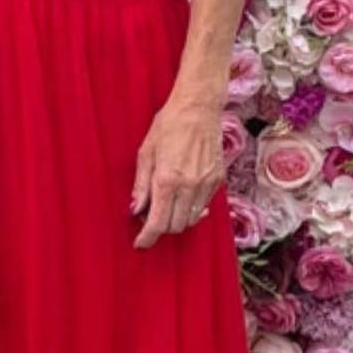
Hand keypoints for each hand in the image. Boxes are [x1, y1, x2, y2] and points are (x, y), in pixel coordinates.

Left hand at [131, 93, 224, 248]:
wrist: (198, 108)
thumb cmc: (169, 124)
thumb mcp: (146, 152)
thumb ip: (141, 184)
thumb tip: (135, 209)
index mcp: (167, 179)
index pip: (157, 222)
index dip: (147, 237)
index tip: (140, 243)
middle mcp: (189, 186)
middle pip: (175, 226)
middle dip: (160, 228)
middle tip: (149, 218)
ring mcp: (206, 185)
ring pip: (191, 219)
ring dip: (177, 220)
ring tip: (166, 207)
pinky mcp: (218, 180)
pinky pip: (204, 206)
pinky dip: (192, 209)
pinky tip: (183, 198)